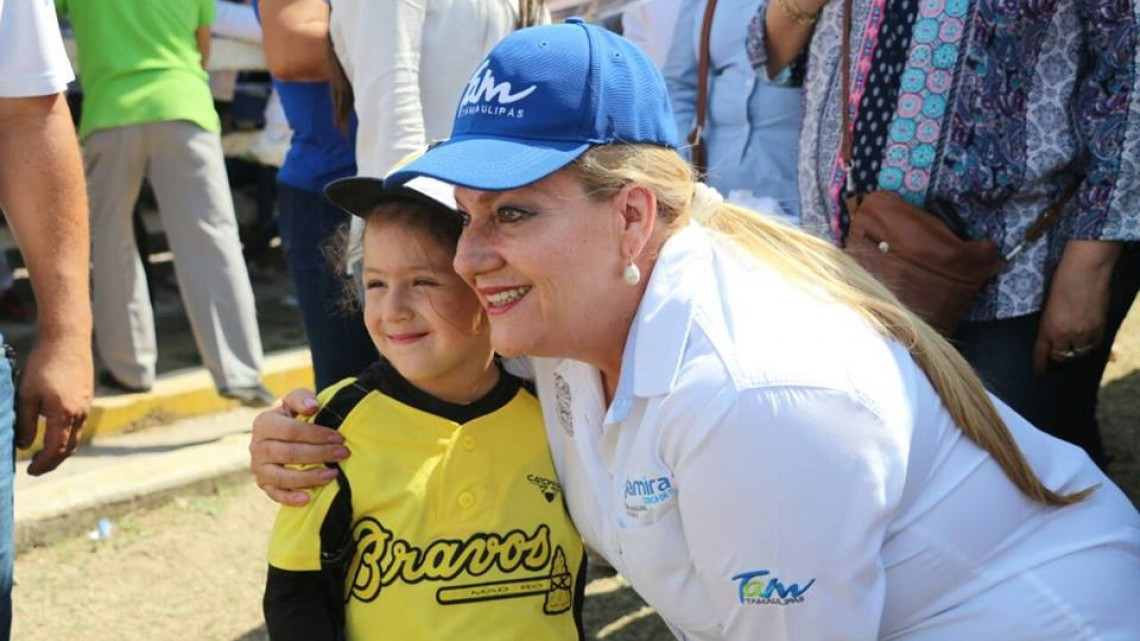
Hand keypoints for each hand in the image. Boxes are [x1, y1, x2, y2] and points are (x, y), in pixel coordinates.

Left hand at [15, 337, 93, 475]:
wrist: (67, 339)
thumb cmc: (43, 365)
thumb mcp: (27, 395)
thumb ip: (25, 422)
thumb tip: (23, 445)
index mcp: (64, 415)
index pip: (55, 450)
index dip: (43, 464)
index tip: (30, 471)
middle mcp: (80, 414)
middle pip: (69, 448)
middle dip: (53, 462)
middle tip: (35, 468)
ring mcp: (86, 406)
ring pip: (76, 437)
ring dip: (61, 450)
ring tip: (44, 453)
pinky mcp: (87, 397)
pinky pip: (78, 424)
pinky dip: (66, 435)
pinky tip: (54, 431)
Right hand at [249, 388, 348, 505]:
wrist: (280, 433)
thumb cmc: (292, 414)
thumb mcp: (295, 400)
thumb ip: (302, 398)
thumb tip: (313, 406)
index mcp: (263, 423)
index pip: (291, 431)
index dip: (317, 435)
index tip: (340, 438)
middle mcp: (256, 447)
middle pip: (289, 454)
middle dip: (319, 454)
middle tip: (343, 454)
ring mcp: (259, 468)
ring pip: (282, 476)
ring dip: (309, 477)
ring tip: (333, 475)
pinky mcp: (263, 484)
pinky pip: (275, 494)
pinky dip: (290, 498)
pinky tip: (308, 499)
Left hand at [1033, 240, 1121, 374]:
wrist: (1085, 270)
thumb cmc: (1061, 281)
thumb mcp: (1047, 305)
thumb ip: (1049, 321)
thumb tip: (1052, 333)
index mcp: (1047, 328)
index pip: (1041, 355)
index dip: (1041, 367)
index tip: (1040, 374)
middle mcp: (1065, 334)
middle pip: (1061, 357)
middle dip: (1058, 357)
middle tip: (1058, 355)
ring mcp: (1084, 332)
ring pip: (1079, 352)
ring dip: (1075, 351)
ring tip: (1074, 345)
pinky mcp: (1100, 326)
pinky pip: (1095, 344)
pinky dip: (1091, 344)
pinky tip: (1088, 339)